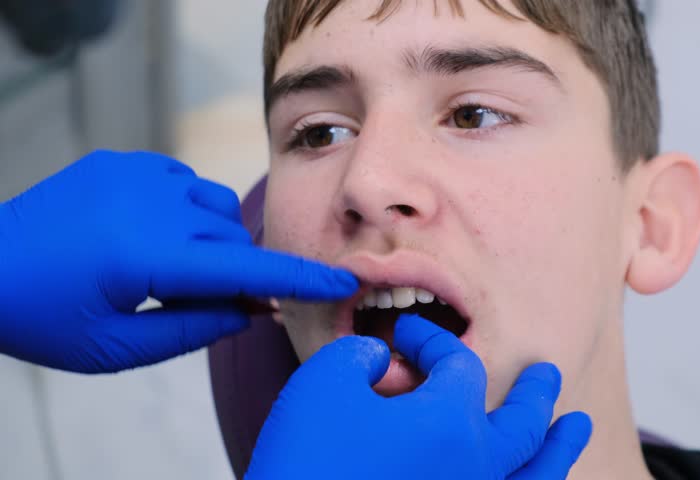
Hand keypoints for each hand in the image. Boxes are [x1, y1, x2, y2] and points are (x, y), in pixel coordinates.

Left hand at [0, 150, 357, 372]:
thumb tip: (248, 310)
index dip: (296, 278)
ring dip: (214, 238)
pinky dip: (186, 210)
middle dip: (234, 273)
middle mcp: (148, 205)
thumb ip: (192, 330)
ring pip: (215, 206)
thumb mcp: (116, 348)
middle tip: (209, 303)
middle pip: (232, 239)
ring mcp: (135, 175)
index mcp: (145, 257)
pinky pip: (185, 182)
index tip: (340, 280)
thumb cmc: (42, 318)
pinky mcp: (123, 161)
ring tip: (173, 265)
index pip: (243, 269)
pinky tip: (152, 231)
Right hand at [245, 314, 591, 478]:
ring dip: (557, 449)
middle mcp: (476, 467)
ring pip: (534, 477)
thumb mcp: (322, 383)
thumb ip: (360, 353)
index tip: (404, 335)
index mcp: (450, 423)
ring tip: (576, 428)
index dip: (432, 341)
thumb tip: (381, 358)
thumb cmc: (304, 462)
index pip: (458, 366)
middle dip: (535, 392)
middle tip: (546, 373)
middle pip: (524, 423)